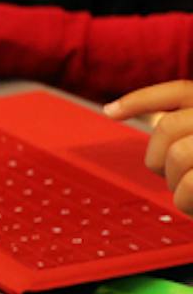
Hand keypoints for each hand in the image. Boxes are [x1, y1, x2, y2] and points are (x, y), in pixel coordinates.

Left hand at [105, 80, 192, 213]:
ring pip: (179, 153)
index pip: (180, 92)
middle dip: (160, 158)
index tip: (109, 113)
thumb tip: (135, 116)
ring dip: (177, 183)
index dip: (142, 99)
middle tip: (176, 180)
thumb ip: (187, 130)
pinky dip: (186, 201)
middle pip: (169, 127)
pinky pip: (190, 185)